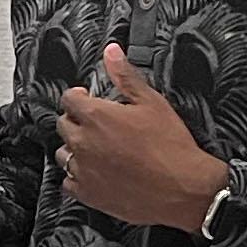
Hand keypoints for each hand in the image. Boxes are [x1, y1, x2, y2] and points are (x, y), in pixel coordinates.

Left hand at [57, 44, 230, 230]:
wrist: (182, 188)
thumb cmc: (170, 147)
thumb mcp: (151, 102)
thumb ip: (126, 76)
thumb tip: (111, 53)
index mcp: (96, 117)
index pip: (68, 99)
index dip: (78, 95)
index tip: (86, 97)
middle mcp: (84, 143)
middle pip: (63, 125)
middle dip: (76, 120)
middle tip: (94, 123)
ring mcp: (83, 170)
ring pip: (63, 154)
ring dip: (75, 148)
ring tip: (95, 147)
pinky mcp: (88, 194)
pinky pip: (68, 182)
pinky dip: (77, 176)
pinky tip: (93, 172)